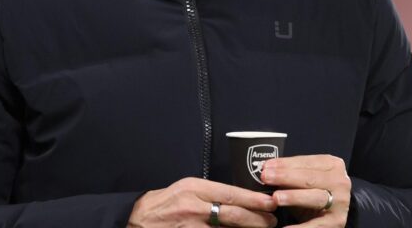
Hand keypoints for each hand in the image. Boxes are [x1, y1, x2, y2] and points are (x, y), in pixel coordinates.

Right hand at [128, 177, 277, 227]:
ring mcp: (190, 227)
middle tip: (272, 221)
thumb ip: (211, 192)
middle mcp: (193, 207)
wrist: (139, 218)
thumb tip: (241, 198)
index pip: (230, 193)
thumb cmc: (167, 202)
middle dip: (257, 219)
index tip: (270, 202)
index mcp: (194, 188)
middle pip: (233, 215)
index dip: (253, 199)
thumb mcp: (187, 189)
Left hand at [260, 155, 351, 226]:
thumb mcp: (305, 179)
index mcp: (332, 165)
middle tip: (266, 178)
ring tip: (276, 198)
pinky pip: (316, 225)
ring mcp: (340, 203)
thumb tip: (266, 169)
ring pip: (315, 198)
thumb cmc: (314, 192)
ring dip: (294, 197)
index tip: (266, 166)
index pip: (306, 162)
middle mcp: (339, 182)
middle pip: (310, 178)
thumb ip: (290, 173)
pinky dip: (300, 227)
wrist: (333, 212)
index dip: (285, 164)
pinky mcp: (337, 222)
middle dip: (285, 177)